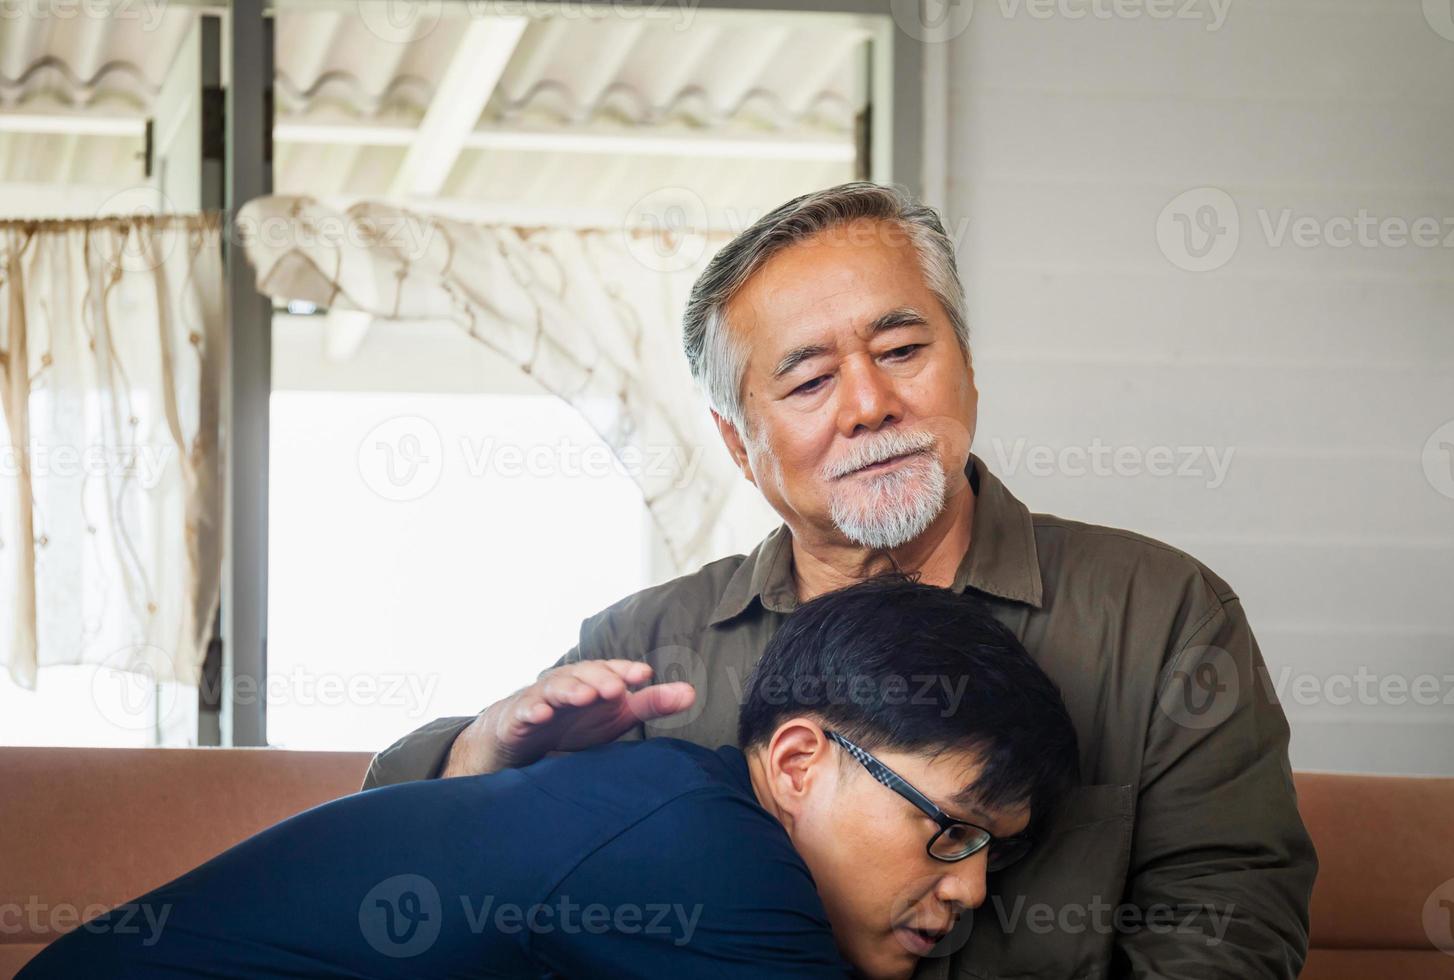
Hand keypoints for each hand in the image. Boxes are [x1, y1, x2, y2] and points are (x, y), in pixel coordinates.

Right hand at [441, 660, 695, 776]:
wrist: (518, 737)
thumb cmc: (573, 722)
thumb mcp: (615, 716)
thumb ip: (651, 704)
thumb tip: (692, 693)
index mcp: (593, 683)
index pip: (611, 671)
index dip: (625, 671)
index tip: (644, 676)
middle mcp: (568, 685)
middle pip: (583, 674)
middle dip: (600, 679)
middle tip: (616, 689)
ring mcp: (541, 699)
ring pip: (554, 688)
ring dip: (570, 690)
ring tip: (585, 696)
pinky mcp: (517, 718)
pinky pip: (524, 712)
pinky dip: (532, 710)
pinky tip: (542, 714)